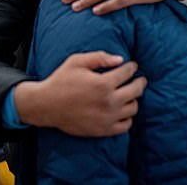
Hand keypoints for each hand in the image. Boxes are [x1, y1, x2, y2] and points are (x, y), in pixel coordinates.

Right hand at [15, 51, 147, 136]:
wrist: (46, 106)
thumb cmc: (61, 81)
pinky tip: (122, 110)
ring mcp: (107, 118)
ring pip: (133, 108)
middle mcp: (109, 102)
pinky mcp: (103, 130)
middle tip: (140, 79)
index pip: (128, 72)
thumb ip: (100, 57)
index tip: (132, 65)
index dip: (132, 67)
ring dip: (133, 99)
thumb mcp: (77, 62)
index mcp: (103, 83)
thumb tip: (120, 59)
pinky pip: (126, 125)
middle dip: (140, 82)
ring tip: (128, 94)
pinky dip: (127, 117)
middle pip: (136, 90)